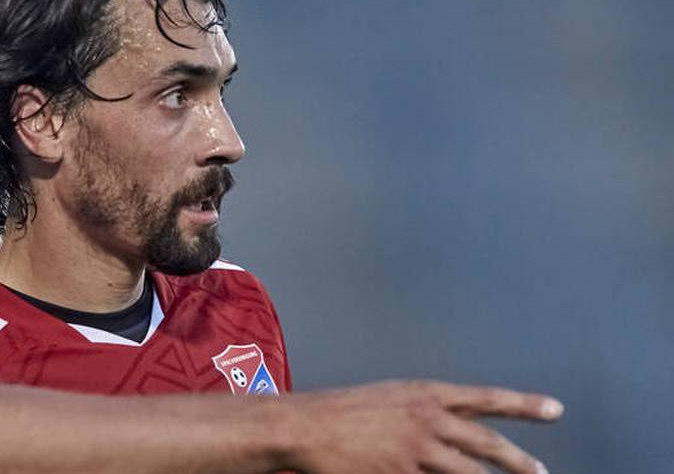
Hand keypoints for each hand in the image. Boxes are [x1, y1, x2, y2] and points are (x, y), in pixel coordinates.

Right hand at [283, 380, 562, 473]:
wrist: (305, 426)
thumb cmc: (340, 412)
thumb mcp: (388, 399)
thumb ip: (423, 413)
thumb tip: (451, 428)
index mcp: (425, 394)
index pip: (486, 398)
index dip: (523, 404)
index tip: (554, 409)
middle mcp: (428, 420)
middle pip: (487, 443)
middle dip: (518, 460)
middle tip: (540, 472)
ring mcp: (418, 452)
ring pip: (469, 473)